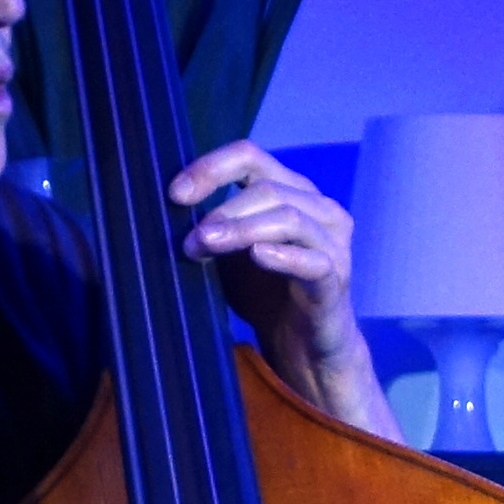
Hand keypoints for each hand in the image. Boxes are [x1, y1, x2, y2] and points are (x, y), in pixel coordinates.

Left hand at [168, 139, 397, 441]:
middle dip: (222, 211)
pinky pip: (313, 260)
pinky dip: (282, 256)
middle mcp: (319, 208)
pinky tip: (257, 257)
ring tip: (207, 246)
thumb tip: (168, 208)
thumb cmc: (266, 292)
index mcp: (292, 191)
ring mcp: (333, 243)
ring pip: (289, 218)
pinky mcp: (336, 279)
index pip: (250, 158)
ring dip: (242, 229)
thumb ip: (213, 226)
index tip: (175, 195)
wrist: (301, 346)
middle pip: (267, 188)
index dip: (211, 169)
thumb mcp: (231, 251)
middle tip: (189, 239)